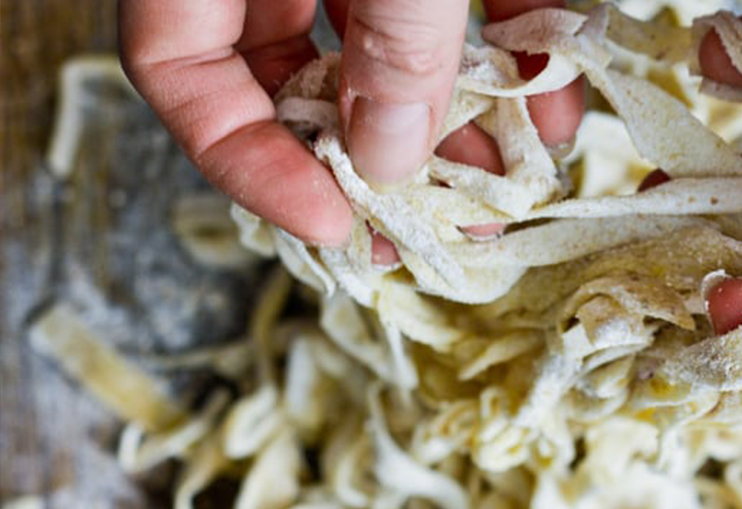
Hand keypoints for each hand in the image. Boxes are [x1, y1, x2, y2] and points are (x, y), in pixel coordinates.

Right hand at [118, 0, 583, 246]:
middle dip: (371, 161)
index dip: (244, 161)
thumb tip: (391, 157)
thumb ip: (388, 33)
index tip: (334, 227)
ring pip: (386, 43)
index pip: (177, 66)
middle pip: (290, 69)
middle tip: (429, 232)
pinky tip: (553, 112)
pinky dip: (511, 51)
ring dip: (451, 124)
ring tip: (505, 193)